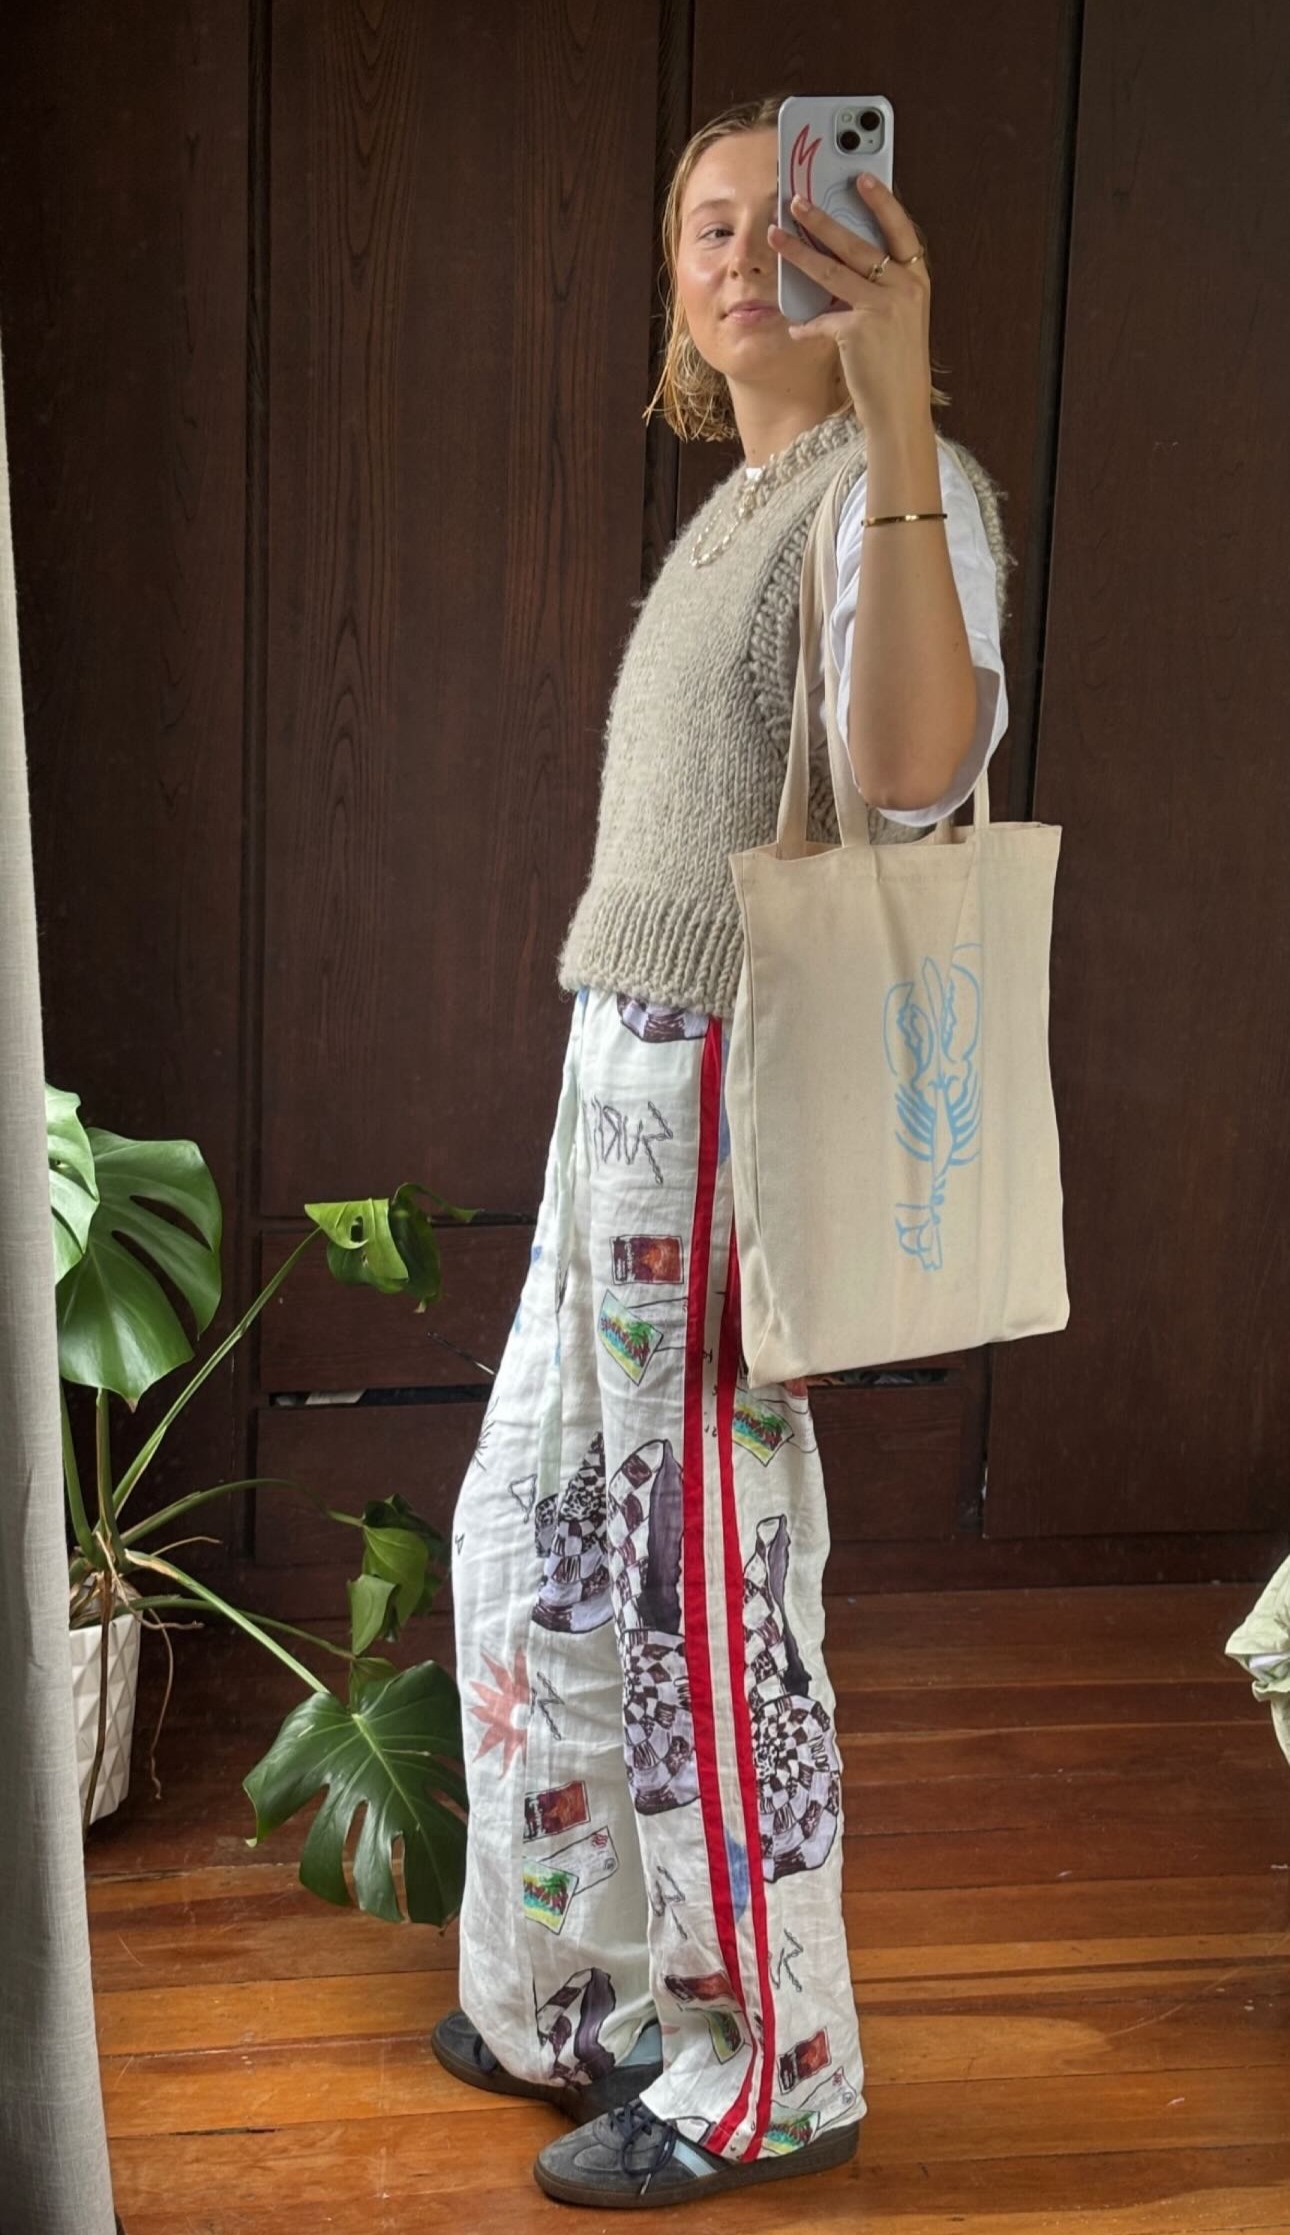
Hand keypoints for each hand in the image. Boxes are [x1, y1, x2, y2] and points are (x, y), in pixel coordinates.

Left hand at [768, 174, 932, 431]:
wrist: (900, 410)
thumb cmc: (896, 365)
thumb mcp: (899, 319)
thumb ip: (880, 289)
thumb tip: (839, 263)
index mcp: (917, 280)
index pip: (900, 229)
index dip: (882, 201)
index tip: (862, 177)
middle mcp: (904, 288)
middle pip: (856, 243)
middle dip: (822, 219)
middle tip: (796, 200)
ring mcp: (882, 308)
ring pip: (831, 271)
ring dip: (798, 251)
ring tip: (775, 236)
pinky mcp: (858, 330)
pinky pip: (821, 319)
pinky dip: (806, 325)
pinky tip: (797, 329)